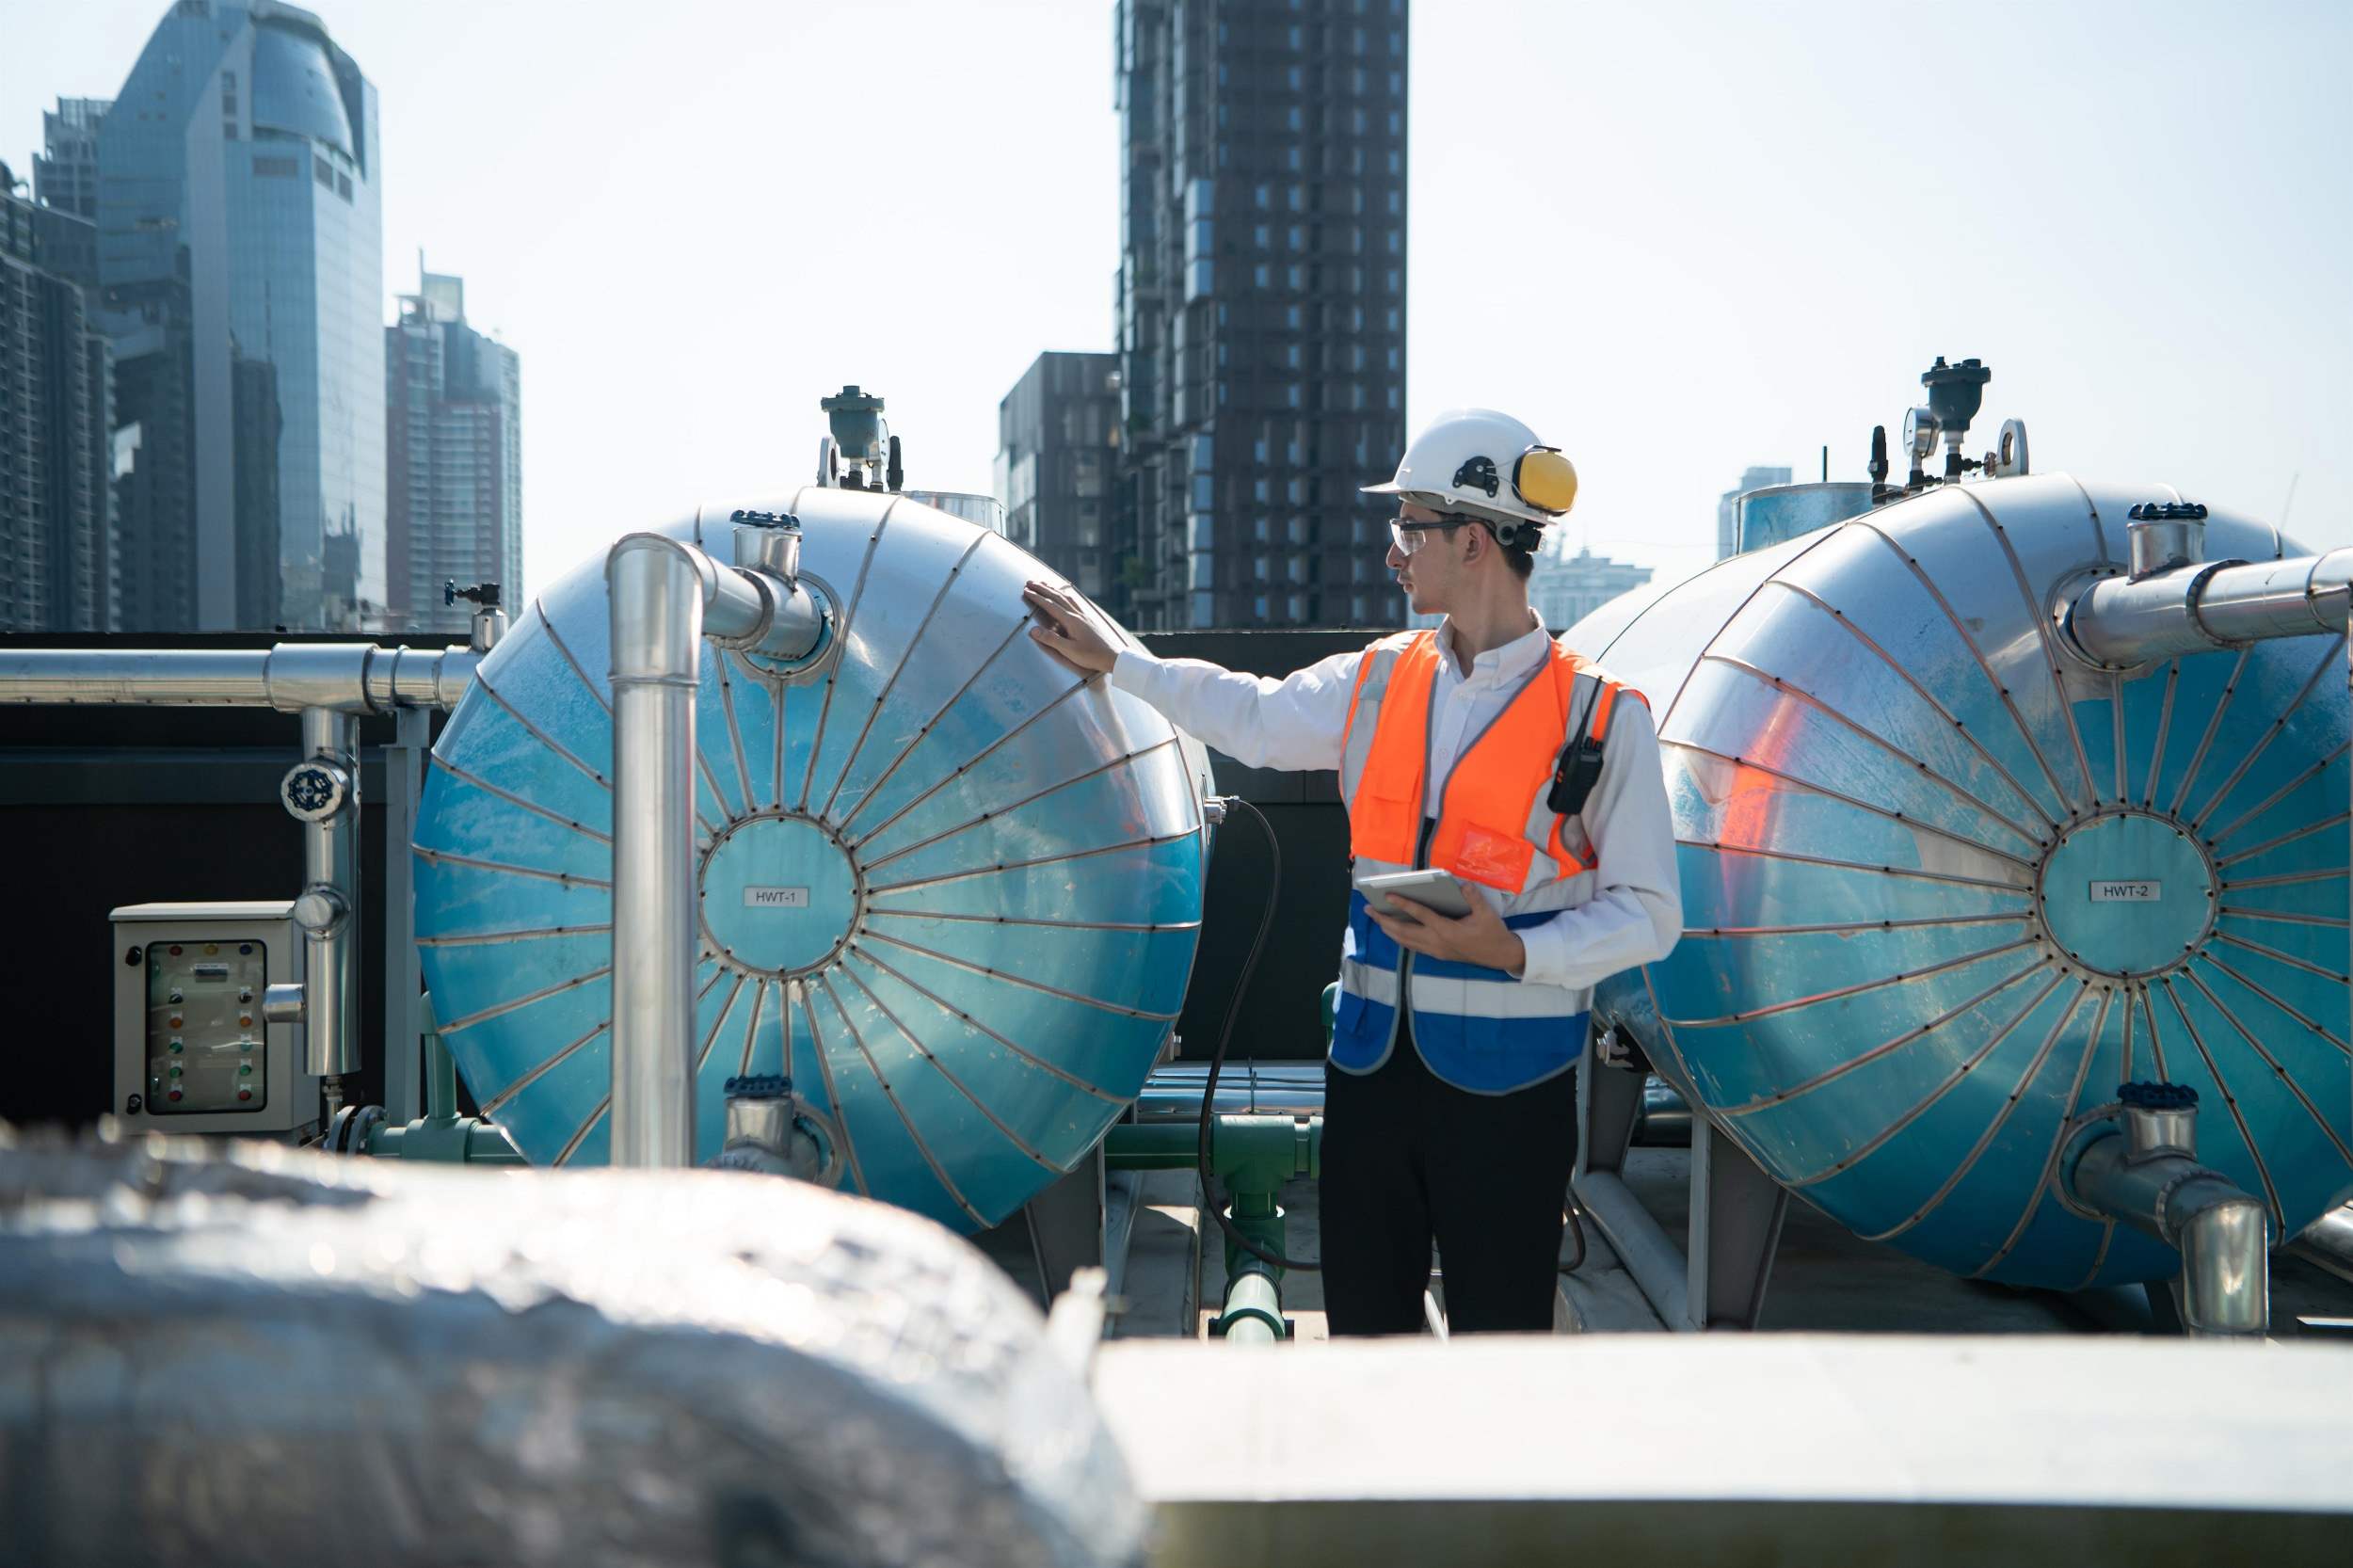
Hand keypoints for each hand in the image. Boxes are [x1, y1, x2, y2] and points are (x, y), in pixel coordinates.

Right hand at [1022, 579, 1118, 674]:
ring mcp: (1083, 616)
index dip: (1037, 598)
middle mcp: (1077, 615)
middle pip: (1057, 597)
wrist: (1112, 657)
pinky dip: (1065, 595)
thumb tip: (1033, 630)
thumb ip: (1051, 639)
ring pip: (1066, 597)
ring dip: (1053, 589)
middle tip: (1030, 583)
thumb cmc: (1091, 655)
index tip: (1026, 591)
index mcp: (1071, 621)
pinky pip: (1073, 602)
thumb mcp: (1069, 650)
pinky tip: (1064, 596)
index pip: (1051, 605)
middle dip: (1042, 589)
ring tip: (1044, 584)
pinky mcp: (1087, 620)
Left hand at [1367, 884, 1526, 975]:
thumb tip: (1463, 886)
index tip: (1388, 895)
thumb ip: (1473, 898)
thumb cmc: (1492, 933)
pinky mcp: (1437, 954)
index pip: (1421, 915)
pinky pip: (1412, 946)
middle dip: (1384, 920)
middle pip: (1404, 932)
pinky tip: (1393, 930)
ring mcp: (1435, 950)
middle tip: (1369, 909)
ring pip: (1405, 941)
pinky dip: (1399, 937)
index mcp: (1447, 931)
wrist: (1499, 956)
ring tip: (1375, 918)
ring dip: (1388, 930)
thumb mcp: (1486, 913)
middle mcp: (1437, 942)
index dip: (1403, 904)